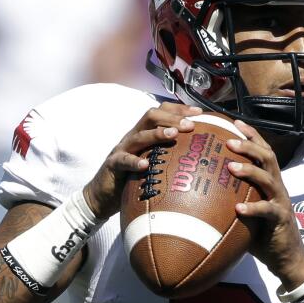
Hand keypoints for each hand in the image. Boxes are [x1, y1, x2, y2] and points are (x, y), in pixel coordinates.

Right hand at [82, 102, 201, 219]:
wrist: (103, 193)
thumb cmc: (133, 176)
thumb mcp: (153, 160)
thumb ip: (169, 154)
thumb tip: (199, 154)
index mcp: (145, 133)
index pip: (162, 112)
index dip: (180, 109)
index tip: (199, 113)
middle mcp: (134, 137)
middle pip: (151, 117)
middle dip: (172, 118)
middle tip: (190, 125)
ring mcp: (123, 149)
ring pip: (139, 136)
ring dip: (157, 134)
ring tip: (173, 134)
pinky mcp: (114, 165)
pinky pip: (123, 161)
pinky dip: (134, 162)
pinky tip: (145, 164)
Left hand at [226, 120, 303, 288]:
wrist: (287, 258)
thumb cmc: (262, 234)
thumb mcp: (246, 212)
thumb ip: (230, 199)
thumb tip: (197, 193)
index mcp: (270, 182)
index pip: (263, 151)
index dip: (251, 135)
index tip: (233, 121)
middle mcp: (277, 187)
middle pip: (267, 158)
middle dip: (249, 145)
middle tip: (228, 139)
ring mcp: (280, 202)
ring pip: (269, 179)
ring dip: (250, 170)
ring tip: (230, 167)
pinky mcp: (281, 220)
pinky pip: (268, 211)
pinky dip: (253, 208)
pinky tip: (238, 208)